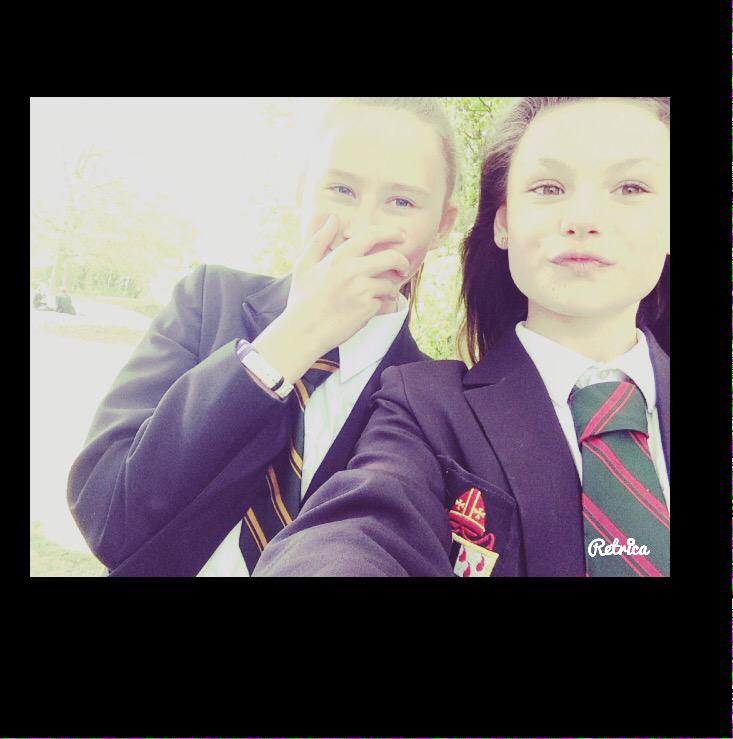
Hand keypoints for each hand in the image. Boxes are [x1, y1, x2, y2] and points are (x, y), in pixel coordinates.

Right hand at [252, 215, 410, 383]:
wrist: (304, 331)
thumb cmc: (303, 299)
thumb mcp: (305, 265)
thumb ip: (319, 240)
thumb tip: (332, 219)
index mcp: (339, 257)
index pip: (372, 236)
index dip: (391, 232)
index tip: (401, 236)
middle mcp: (352, 271)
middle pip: (391, 258)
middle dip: (402, 262)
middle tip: (403, 268)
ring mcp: (361, 290)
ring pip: (390, 284)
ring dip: (388, 289)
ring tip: (378, 295)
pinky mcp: (367, 309)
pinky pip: (384, 303)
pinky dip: (379, 306)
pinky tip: (365, 310)